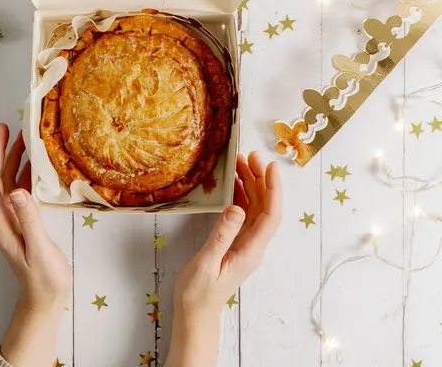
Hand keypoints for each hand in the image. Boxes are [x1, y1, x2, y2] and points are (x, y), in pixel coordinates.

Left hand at [0, 124, 70, 366]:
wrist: (45, 299)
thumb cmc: (44, 279)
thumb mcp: (38, 250)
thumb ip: (29, 221)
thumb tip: (17, 190)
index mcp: (4, 224)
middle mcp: (5, 219)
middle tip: (5, 127)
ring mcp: (14, 220)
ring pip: (8, 184)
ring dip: (11, 160)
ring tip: (21, 139)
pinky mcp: (25, 223)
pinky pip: (21, 192)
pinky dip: (25, 175)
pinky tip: (34, 165)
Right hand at [166, 152, 281, 366]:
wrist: (196, 313)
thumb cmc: (198, 293)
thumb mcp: (206, 264)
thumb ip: (221, 236)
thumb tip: (236, 208)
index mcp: (251, 250)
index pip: (271, 215)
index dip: (273, 189)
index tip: (269, 165)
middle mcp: (253, 245)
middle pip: (265, 207)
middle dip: (261, 179)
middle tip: (250, 155)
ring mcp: (246, 244)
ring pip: (255, 209)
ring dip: (251, 185)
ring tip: (240, 163)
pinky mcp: (236, 244)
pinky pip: (243, 215)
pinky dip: (240, 197)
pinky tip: (232, 185)